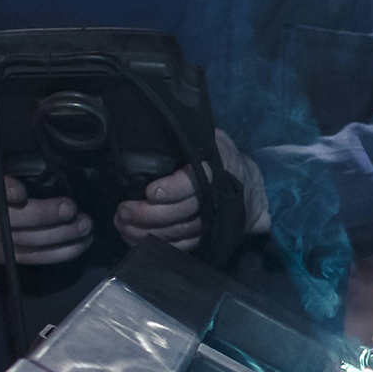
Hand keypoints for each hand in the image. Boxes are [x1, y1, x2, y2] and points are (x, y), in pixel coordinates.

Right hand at [0, 165, 91, 265]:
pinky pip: (34, 258)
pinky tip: (80, 243)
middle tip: (72, 209)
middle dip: (45, 214)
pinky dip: (60, 252)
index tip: (22, 192)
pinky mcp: (3, 257)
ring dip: (61, 235)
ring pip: (27, 240)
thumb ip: (8, 169)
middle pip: (12, 217)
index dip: (4, 188)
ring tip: (85, 226)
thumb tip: (50, 164)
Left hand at [116, 131, 266, 250]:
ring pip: (176, 232)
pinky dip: (156, 245)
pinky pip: (180, 246)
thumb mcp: (212, 140)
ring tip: (122, 225)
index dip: (171, 190)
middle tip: (122, 211)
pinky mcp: (204, 237)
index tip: (149, 192)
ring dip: (145, 232)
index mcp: (214, 171)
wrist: (250, 189)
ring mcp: (209, 222)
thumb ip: (194, 137)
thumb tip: (160, 125)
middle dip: (146, 214)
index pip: (192, 184)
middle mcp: (213, 199)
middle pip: (180, 213)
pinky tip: (134, 240)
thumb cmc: (221, 158)